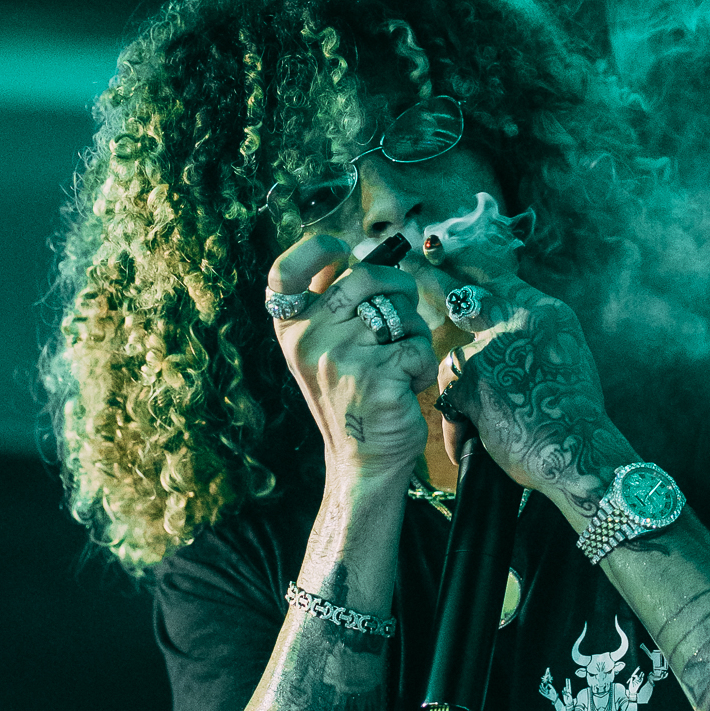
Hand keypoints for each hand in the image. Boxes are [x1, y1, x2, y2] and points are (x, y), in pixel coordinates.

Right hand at [267, 232, 437, 485]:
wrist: (363, 460)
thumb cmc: (352, 396)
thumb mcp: (325, 349)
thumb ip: (335, 304)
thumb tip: (373, 251)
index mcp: (291, 329)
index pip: (285, 272)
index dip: (318, 250)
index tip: (343, 251)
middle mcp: (308, 340)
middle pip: (366, 276)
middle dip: (398, 287)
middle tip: (401, 317)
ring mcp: (340, 357)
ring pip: (401, 312)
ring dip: (413, 335)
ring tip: (398, 365)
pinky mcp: (377, 376)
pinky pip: (419, 345)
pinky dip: (424, 364)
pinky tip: (407, 386)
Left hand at [433, 277, 632, 509]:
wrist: (578, 452)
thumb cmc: (577, 417)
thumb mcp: (567, 357)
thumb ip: (536, 337)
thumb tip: (509, 331)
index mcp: (547, 314)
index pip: (501, 278)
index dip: (472, 267)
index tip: (449, 252)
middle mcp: (519, 320)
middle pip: (465, 298)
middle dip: (440, 287)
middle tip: (423, 268)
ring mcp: (492, 346)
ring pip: (457, 361)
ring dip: (465, 391)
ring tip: (490, 422)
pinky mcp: (470, 378)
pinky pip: (451, 400)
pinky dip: (459, 425)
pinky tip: (477, 440)